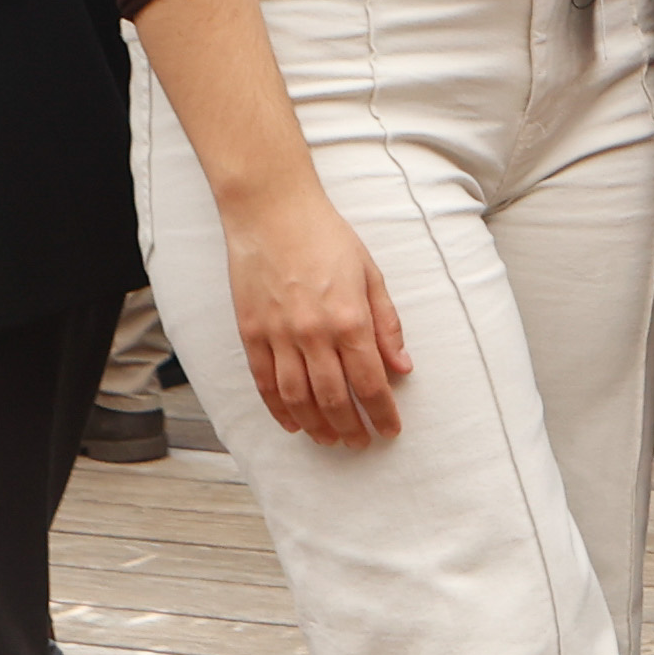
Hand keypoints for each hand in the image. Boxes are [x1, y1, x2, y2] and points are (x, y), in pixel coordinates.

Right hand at [220, 178, 411, 445]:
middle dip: (352, 427)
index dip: (383, 413)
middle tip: (362, 443)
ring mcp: (278, 334)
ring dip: (316, 425)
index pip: (370, 382)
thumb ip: (387, 326)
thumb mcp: (371, 276)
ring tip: (331, 440)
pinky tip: (293, 423)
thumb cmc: (327, 238)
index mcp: (350, 319)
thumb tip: (402, 368)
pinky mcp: (250, 331)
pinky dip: (278, 409)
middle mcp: (314, 333)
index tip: (391, 430)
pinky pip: (264, 381)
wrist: (271, 211)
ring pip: (297, 398)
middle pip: (334, 398)